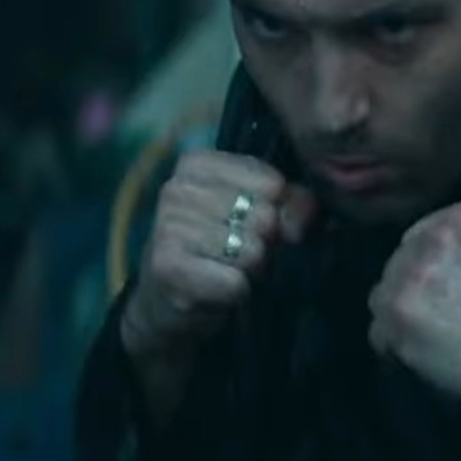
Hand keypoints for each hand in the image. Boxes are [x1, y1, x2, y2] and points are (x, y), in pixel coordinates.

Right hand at [122, 149, 316, 359]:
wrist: (168, 297)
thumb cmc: (221, 246)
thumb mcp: (261, 212)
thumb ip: (293, 202)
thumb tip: (294, 227)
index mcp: (196, 163)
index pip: (272, 183)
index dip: (278, 210)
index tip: (254, 223)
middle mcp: (176, 188)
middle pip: (263, 218)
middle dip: (263, 242)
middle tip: (238, 251)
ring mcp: (167, 226)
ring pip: (251, 251)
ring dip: (249, 269)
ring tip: (226, 268)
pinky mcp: (166, 266)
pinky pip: (234, 282)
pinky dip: (235, 292)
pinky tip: (215, 289)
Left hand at [369, 201, 460, 406]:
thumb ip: (458, 241)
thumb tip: (422, 246)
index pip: (417, 237)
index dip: (426, 266)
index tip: (444, 286)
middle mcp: (432, 240)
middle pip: (396, 265)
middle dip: (410, 288)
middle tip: (439, 312)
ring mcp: (410, 274)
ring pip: (382, 295)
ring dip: (399, 314)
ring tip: (430, 332)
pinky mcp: (396, 310)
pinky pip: (377, 330)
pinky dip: (394, 344)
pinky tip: (421, 350)